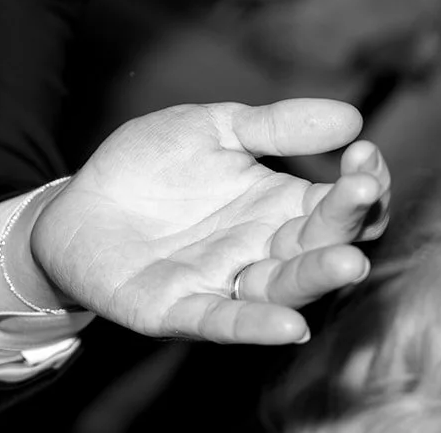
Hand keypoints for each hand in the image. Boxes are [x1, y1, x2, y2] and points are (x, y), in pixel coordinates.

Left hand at [30, 99, 388, 343]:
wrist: (74, 203)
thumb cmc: (147, 166)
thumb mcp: (211, 129)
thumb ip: (274, 126)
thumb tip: (351, 114)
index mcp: (277, 206)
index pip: (340, 204)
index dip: (363, 184)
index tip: (366, 154)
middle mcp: (262, 249)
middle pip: (319, 244)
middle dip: (346, 222)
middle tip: (363, 191)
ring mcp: (225, 282)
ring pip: (283, 288)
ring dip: (316, 277)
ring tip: (349, 260)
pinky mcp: (181, 310)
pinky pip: (226, 322)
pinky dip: (258, 325)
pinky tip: (290, 326)